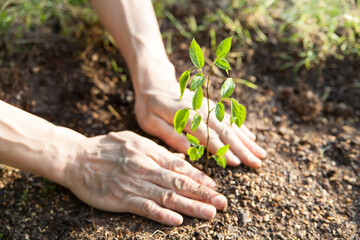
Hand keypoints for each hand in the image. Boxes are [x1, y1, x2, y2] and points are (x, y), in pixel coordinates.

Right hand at [62, 131, 226, 224]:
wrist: (75, 157)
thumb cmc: (105, 148)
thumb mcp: (133, 141)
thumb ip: (157, 150)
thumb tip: (181, 159)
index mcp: (149, 153)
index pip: (179, 167)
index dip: (199, 178)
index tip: (214, 186)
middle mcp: (145, 168)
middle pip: (178, 183)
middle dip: (203, 194)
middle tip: (222, 203)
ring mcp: (133, 184)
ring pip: (167, 197)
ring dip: (190, 206)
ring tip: (209, 213)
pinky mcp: (120, 199)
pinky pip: (144, 208)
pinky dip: (161, 215)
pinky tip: (177, 221)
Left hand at [134, 65, 266, 167]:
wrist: (154, 82)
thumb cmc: (149, 106)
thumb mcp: (151, 122)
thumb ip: (170, 135)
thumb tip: (189, 151)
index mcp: (184, 116)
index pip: (207, 136)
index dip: (223, 150)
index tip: (237, 164)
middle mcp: (200, 109)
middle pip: (225, 130)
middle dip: (242, 148)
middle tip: (257, 163)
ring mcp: (207, 106)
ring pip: (230, 124)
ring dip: (246, 139)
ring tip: (261, 152)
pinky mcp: (210, 105)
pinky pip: (228, 116)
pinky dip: (241, 127)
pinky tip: (251, 137)